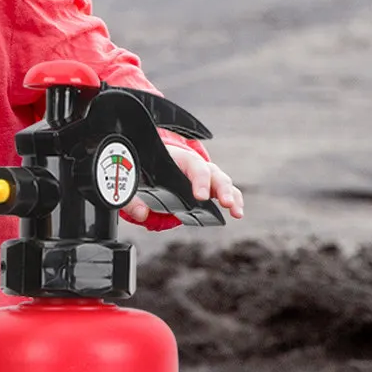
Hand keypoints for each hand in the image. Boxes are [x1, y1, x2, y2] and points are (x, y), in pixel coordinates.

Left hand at [127, 145, 244, 223]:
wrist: (152, 164)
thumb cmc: (145, 172)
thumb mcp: (135, 182)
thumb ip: (133, 199)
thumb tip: (140, 214)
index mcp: (177, 158)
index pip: (193, 165)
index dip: (199, 180)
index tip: (200, 197)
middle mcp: (196, 165)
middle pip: (212, 173)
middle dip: (221, 188)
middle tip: (226, 203)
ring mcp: (206, 175)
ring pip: (223, 181)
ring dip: (232, 196)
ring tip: (236, 212)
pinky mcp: (211, 186)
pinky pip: (227, 191)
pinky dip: (235, 200)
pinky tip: (238, 213)